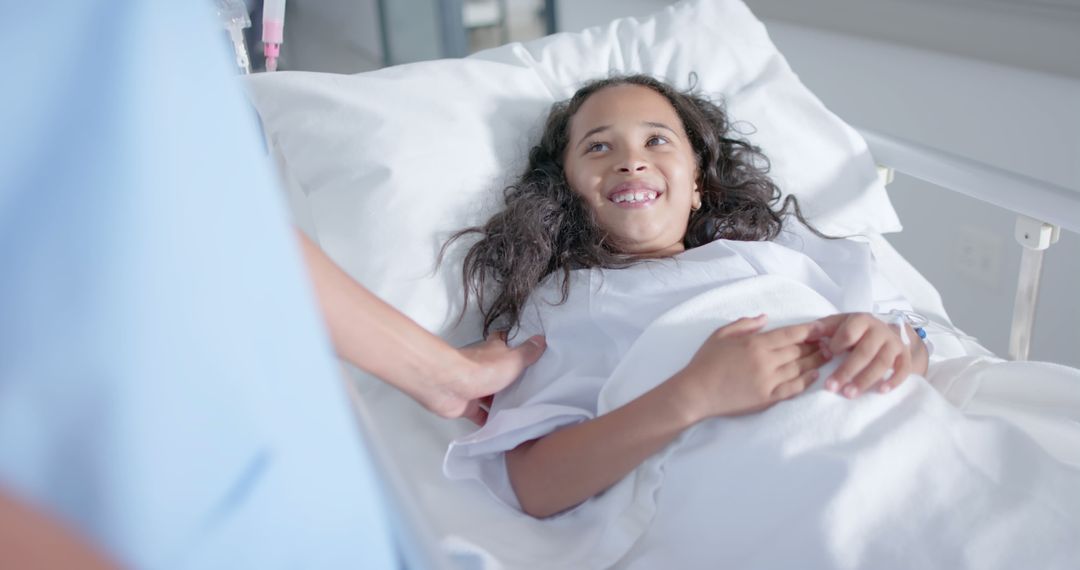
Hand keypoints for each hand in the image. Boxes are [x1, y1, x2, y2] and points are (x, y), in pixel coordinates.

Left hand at [452, 331, 545, 424]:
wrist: (451, 386)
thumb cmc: (482, 368)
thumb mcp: (514, 359)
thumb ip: (527, 352)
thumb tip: (540, 339)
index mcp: (493, 351)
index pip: (502, 343)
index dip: (511, 346)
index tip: (522, 352)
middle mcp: (481, 367)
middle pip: (497, 372)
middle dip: (508, 380)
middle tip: (526, 390)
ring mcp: (472, 387)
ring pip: (488, 394)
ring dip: (499, 402)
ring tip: (518, 411)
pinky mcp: (466, 405)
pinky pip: (479, 415)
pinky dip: (488, 420)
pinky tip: (500, 426)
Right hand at [672, 315, 828, 421]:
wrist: (695, 393)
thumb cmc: (705, 363)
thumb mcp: (720, 335)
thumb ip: (744, 324)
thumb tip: (765, 318)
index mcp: (754, 343)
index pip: (790, 334)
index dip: (809, 330)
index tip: (822, 327)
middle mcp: (765, 361)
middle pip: (799, 350)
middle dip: (816, 344)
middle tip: (830, 341)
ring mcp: (767, 381)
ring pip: (799, 368)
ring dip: (816, 361)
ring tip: (828, 355)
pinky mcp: (766, 398)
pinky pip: (793, 388)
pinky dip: (806, 381)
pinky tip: (814, 375)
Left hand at [815, 312, 925, 397]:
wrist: (886, 329)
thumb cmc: (855, 329)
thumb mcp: (839, 323)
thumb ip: (823, 327)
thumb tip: (806, 332)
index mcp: (861, 320)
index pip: (850, 333)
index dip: (837, 345)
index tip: (827, 356)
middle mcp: (880, 331)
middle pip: (864, 352)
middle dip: (847, 371)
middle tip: (831, 387)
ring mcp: (894, 344)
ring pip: (882, 363)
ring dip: (865, 380)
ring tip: (849, 394)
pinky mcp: (905, 356)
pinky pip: (903, 369)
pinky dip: (894, 381)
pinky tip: (881, 391)